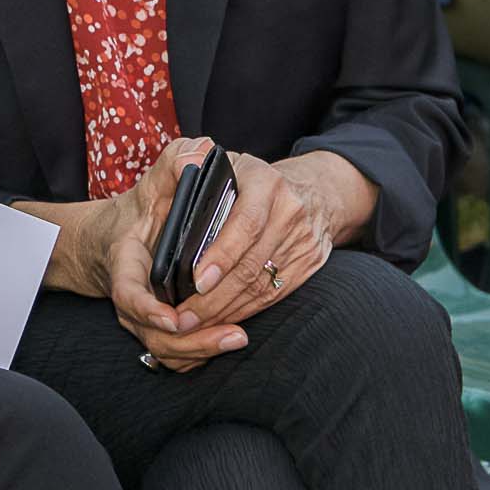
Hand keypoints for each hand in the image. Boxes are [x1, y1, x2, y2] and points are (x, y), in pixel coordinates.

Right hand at [79, 138, 246, 371]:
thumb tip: (199, 154)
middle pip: (156, 333)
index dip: (148, 308)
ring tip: (239, 338)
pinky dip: (201, 354)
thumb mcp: (155, 178)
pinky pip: (176, 355)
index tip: (174, 317)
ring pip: (168, 349)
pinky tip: (229, 342)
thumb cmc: (144, 207)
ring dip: (203, 349)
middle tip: (236, 333)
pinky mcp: (155, 329)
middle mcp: (130, 294)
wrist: (115, 239)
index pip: (128, 291)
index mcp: (125, 260)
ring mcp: (141, 316)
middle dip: (196, 338)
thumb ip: (175, 162)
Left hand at [169, 150, 358, 334]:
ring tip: (194, 325)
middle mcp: (289, 212)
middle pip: (251, 264)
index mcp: (265, 182)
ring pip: (261, 286)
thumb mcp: (225, 164)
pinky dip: (243, 311)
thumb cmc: (250, 179)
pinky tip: (220, 320)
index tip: (197, 281)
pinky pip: (272, 295)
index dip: (222, 255)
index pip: (245, 224)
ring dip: (225, 311)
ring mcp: (303, 242)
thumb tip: (175, 184)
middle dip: (215, 297)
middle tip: (183, 317)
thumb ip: (194, 167)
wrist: (313, 191)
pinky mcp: (309, 265)